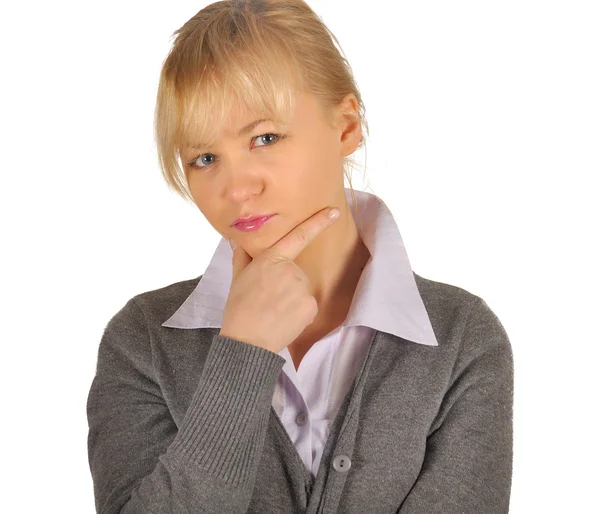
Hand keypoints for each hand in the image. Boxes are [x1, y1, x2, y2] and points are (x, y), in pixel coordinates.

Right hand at [219, 207, 340, 353]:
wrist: (247, 340)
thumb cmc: (239, 308)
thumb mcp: (237, 278)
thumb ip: (242, 256)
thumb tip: (237, 240)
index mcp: (271, 259)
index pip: (298, 236)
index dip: (318, 222)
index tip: (334, 212)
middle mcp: (290, 270)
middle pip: (295, 271)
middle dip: (285, 283)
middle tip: (268, 299)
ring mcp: (302, 288)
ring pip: (301, 289)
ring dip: (292, 298)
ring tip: (274, 310)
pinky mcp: (310, 305)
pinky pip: (307, 305)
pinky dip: (298, 312)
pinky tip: (283, 319)